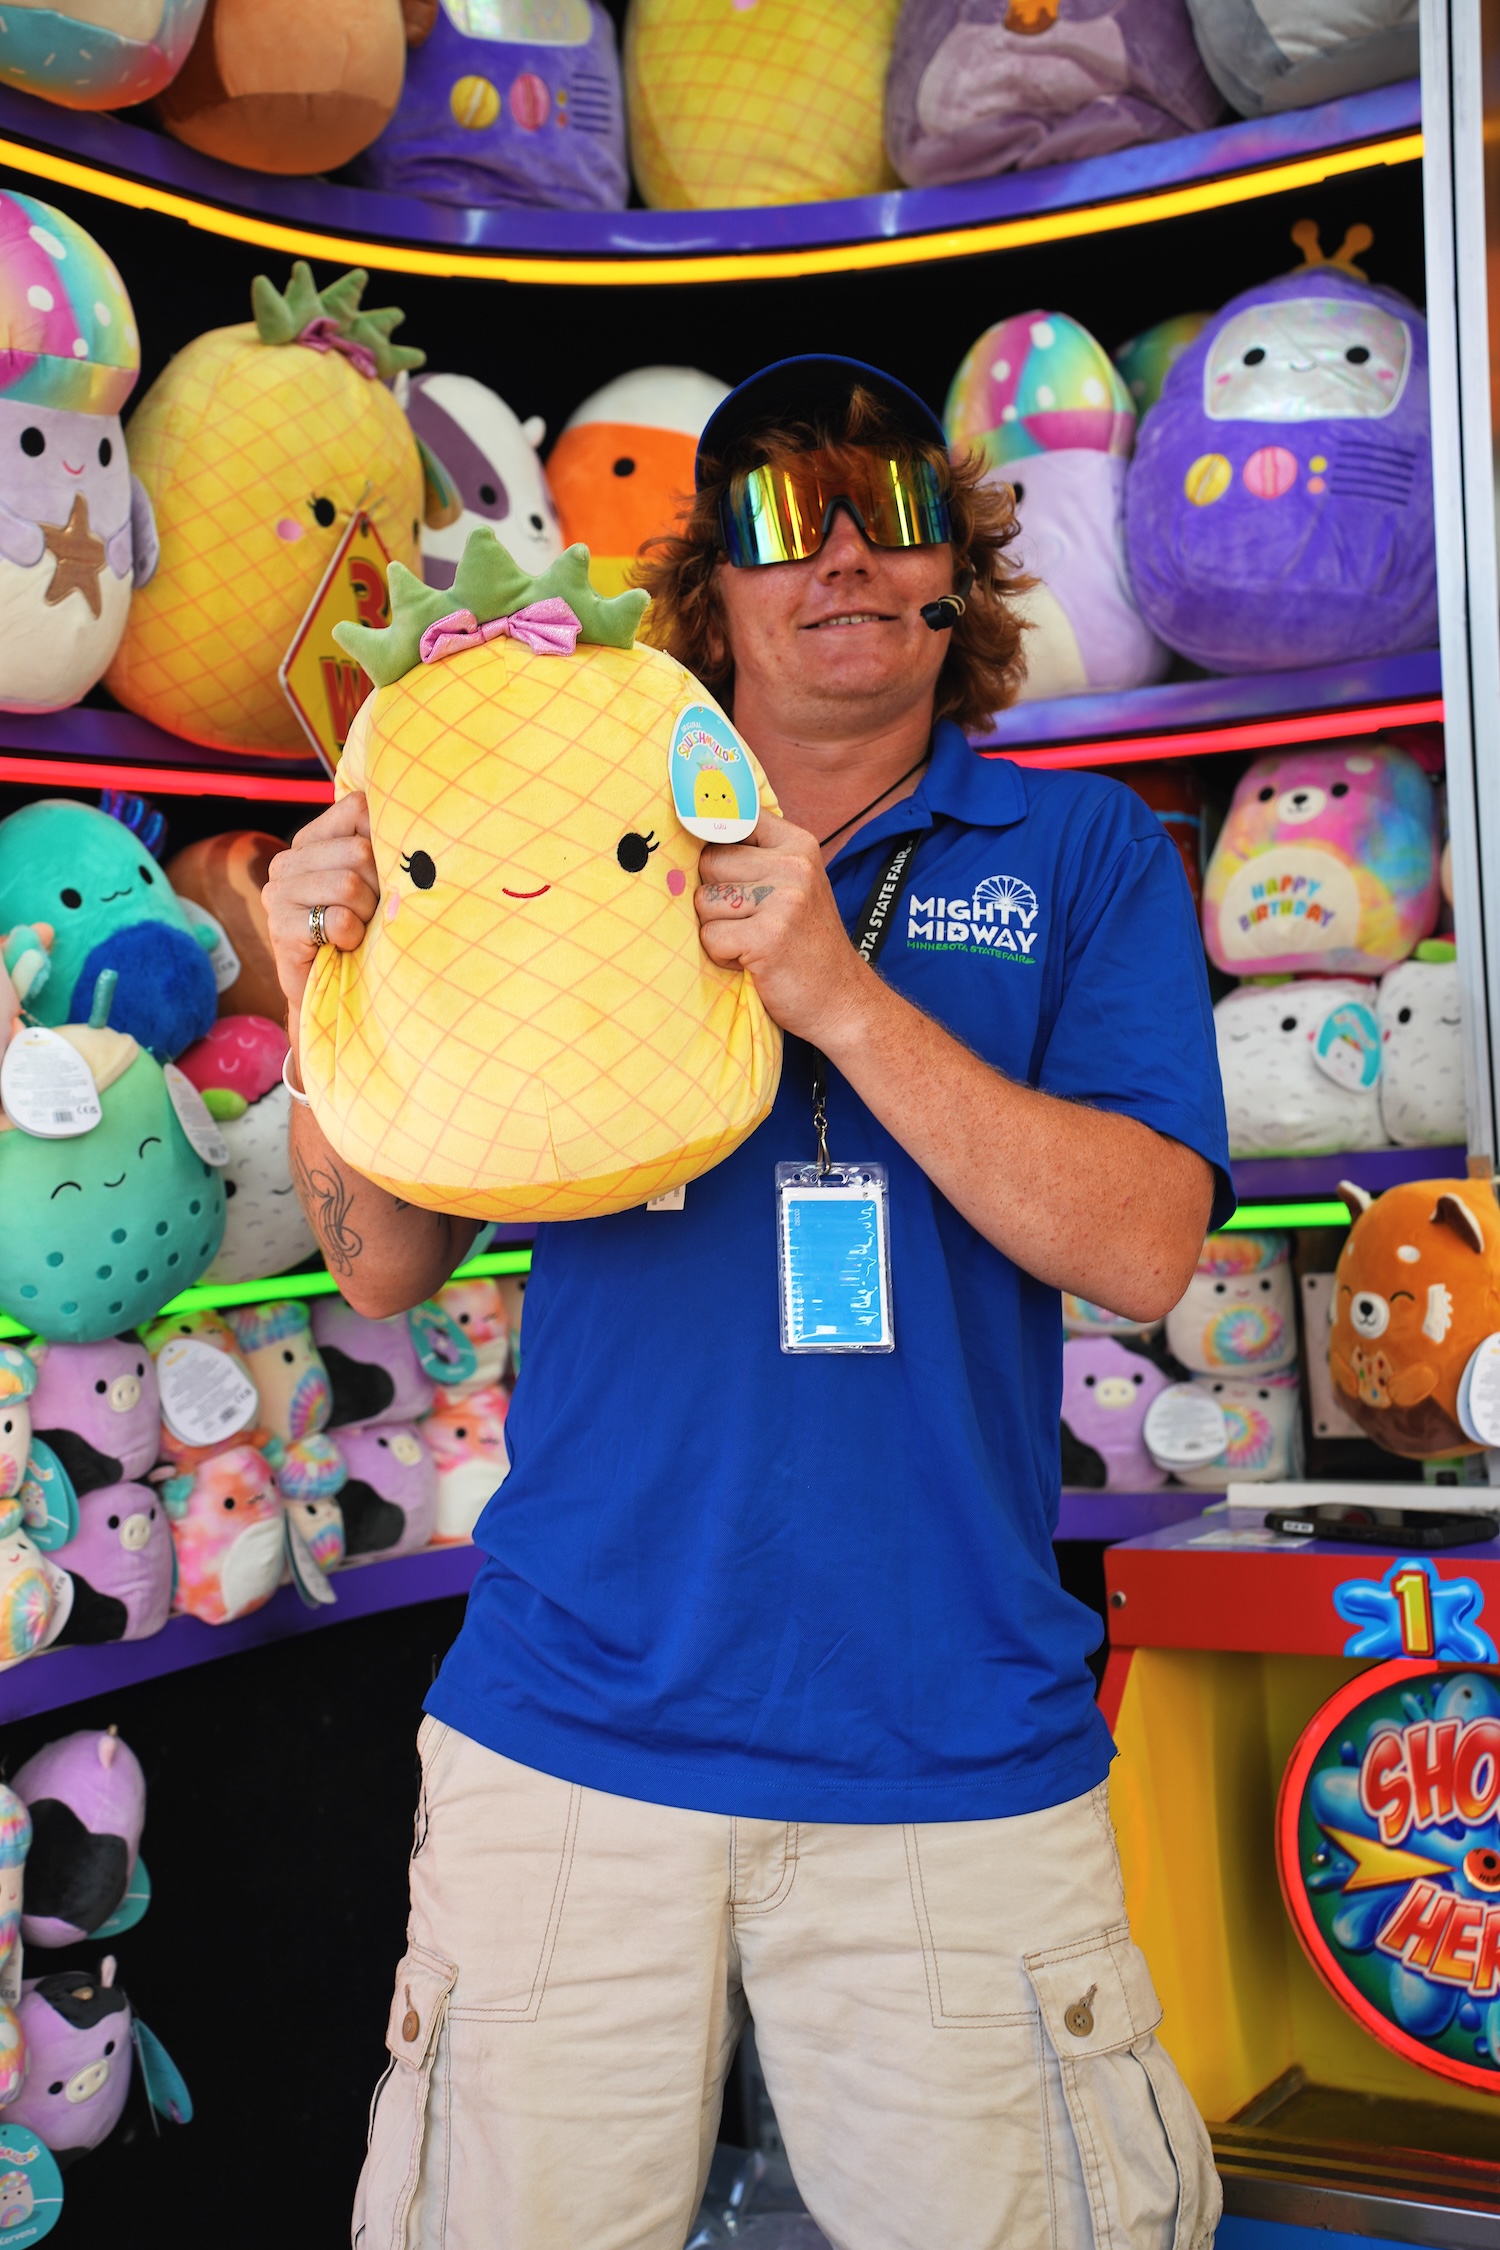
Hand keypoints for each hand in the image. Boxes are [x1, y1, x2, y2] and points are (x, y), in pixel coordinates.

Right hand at [263, 793, 379, 1023]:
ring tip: (357, 929)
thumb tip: (412, 820)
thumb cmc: (359, 932)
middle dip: (379, 888)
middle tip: (369, 913)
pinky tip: (343, 945)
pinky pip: (338, 920)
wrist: (329, 991)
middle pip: (360, 851)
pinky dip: (352, 937)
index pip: (357, 808)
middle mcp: (288, 861)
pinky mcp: (279, 926)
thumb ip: (379, 846)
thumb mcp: (373, 882)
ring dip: (366, 915)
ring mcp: (278, 893)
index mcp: (311, 841)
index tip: (381, 874)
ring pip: (350, 885)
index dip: (382, 841)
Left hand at [695, 811, 869, 1045]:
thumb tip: (694, 828)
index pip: (734, 819)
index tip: (716, 861)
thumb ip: (758, 856)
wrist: (842, 1000)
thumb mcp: (796, 885)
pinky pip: (709, 936)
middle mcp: (793, 865)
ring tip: (751, 943)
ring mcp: (782, 900)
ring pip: (704, 901)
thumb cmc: (807, 944)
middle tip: (747, 922)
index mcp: (798, 844)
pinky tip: (751, 962)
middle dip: (715, 896)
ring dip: (717, 929)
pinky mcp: (767, 937)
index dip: (715, 841)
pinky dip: (722, 956)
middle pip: (710, 861)